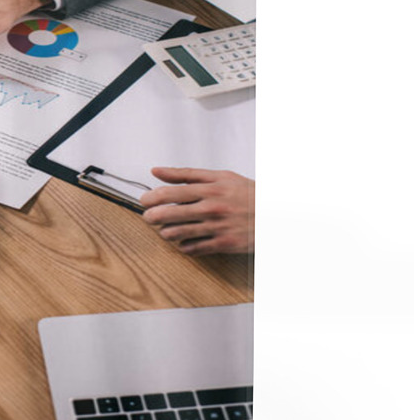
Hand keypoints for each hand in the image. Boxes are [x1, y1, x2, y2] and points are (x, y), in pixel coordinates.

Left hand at [140, 168, 254, 255]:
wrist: (275, 213)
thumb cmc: (247, 193)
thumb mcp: (219, 177)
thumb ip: (186, 174)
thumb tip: (157, 171)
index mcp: (210, 189)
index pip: (171, 192)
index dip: (152, 197)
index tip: (144, 200)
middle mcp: (211, 207)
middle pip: (170, 213)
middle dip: (153, 217)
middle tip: (148, 217)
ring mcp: (217, 227)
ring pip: (179, 233)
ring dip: (166, 232)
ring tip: (165, 230)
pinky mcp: (224, 244)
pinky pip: (194, 248)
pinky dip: (184, 246)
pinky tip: (183, 242)